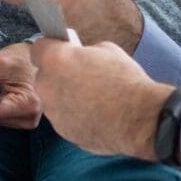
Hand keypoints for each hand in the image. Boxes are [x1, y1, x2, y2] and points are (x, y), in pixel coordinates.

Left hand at [24, 39, 171, 159]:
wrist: (141, 119)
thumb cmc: (126, 82)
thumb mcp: (106, 50)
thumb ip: (83, 53)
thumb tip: (80, 57)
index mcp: (54, 60)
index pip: (39, 48)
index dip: (52, 49)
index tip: (62, 52)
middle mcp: (47, 85)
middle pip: (45, 77)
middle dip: (59, 76)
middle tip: (81, 77)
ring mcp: (53, 112)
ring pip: (54, 100)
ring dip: (67, 98)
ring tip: (93, 99)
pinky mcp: (64, 132)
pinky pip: (65, 119)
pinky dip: (76, 116)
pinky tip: (97, 115)